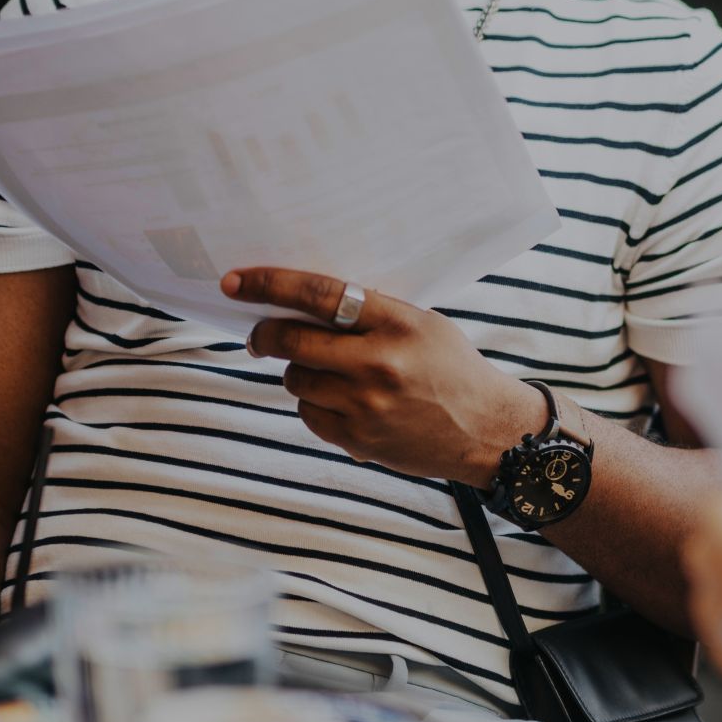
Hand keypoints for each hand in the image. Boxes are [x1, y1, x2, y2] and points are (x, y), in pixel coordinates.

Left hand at [224, 267, 545, 486]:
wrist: (485, 430)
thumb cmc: (453, 369)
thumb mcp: (423, 325)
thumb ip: (372, 313)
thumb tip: (305, 301)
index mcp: (397, 324)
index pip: (319, 296)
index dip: (270, 285)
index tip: (236, 282)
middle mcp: (379, 364)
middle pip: (292, 341)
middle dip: (264, 334)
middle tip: (259, 335)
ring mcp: (366, 406)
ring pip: (296, 379)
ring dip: (299, 371)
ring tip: (324, 371)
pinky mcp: (358, 439)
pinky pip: (309, 413)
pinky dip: (314, 403)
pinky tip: (340, 400)